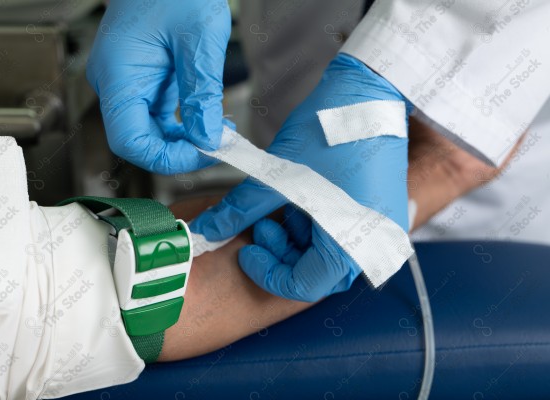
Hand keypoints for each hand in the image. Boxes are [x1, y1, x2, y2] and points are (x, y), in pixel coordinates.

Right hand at [87, 0, 230, 173]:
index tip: (205, 152)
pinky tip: (207, 121)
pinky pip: (158, 116)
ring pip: (150, 132)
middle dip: (180, 151)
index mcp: (118, 74)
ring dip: (183, 141)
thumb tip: (208, 139)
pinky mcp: (143, 80)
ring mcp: (127, 82)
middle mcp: (115, 83)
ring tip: (219, 133)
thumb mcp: (198, 38)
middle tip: (219, 146)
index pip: (130, 141)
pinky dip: (182, 126)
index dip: (167, 157)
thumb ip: (202, 93)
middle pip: (139, 141)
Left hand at [191, 54, 411, 300]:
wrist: (369, 92)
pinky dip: (314, 225)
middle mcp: (375, 246)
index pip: (302, 286)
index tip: (248, 248)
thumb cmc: (330, 131)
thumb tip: (206, 231)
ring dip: (295, 237)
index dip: (266, 271)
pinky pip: (340, 234)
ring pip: (326, 253)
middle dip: (280, 252)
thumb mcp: (278, 175)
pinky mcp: (378, 213)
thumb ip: (239, 210)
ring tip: (281, 202)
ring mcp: (380, 229)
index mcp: (353, 246)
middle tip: (261, 222)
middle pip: (315, 272)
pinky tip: (301, 198)